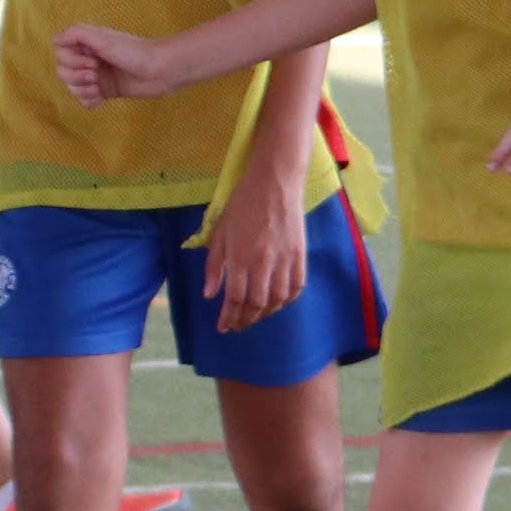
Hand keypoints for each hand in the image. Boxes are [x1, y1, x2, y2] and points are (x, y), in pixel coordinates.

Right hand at [53, 24, 171, 107]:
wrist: (160, 71)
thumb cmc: (134, 51)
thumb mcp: (103, 37)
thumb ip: (77, 34)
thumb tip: (55, 39)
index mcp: (88, 45)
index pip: (61, 54)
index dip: (71, 60)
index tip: (92, 59)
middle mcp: (90, 60)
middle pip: (63, 72)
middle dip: (75, 76)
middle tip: (95, 74)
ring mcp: (98, 77)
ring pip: (72, 88)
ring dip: (82, 90)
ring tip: (98, 88)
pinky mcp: (106, 92)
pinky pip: (85, 100)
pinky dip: (89, 101)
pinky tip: (100, 98)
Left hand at [205, 177, 308, 326]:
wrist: (275, 182)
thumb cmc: (242, 204)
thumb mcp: (220, 232)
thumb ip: (214, 265)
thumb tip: (210, 295)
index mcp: (239, 256)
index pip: (234, 298)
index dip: (228, 317)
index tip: (223, 327)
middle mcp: (263, 262)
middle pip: (256, 304)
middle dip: (245, 320)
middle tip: (237, 326)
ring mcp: (285, 259)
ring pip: (277, 300)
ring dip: (265, 314)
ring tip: (254, 317)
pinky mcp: (300, 254)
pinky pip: (296, 287)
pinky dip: (287, 301)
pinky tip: (277, 304)